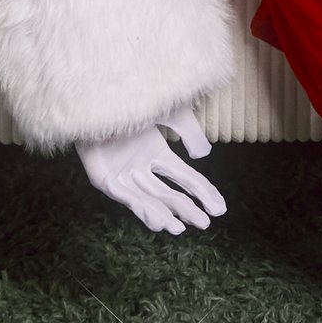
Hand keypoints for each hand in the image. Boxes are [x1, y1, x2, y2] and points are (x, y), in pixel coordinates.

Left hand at [76, 105, 225, 235]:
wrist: (101, 94)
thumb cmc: (135, 100)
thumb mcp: (171, 114)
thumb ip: (189, 133)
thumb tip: (204, 155)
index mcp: (157, 153)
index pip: (184, 178)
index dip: (202, 193)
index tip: (219, 209)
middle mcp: (141, 167)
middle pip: (167, 193)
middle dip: (186, 209)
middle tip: (205, 224)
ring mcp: (122, 174)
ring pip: (146, 200)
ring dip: (163, 215)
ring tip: (178, 228)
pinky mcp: (103, 178)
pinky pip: (124, 196)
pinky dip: (141, 207)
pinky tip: (157, 217)